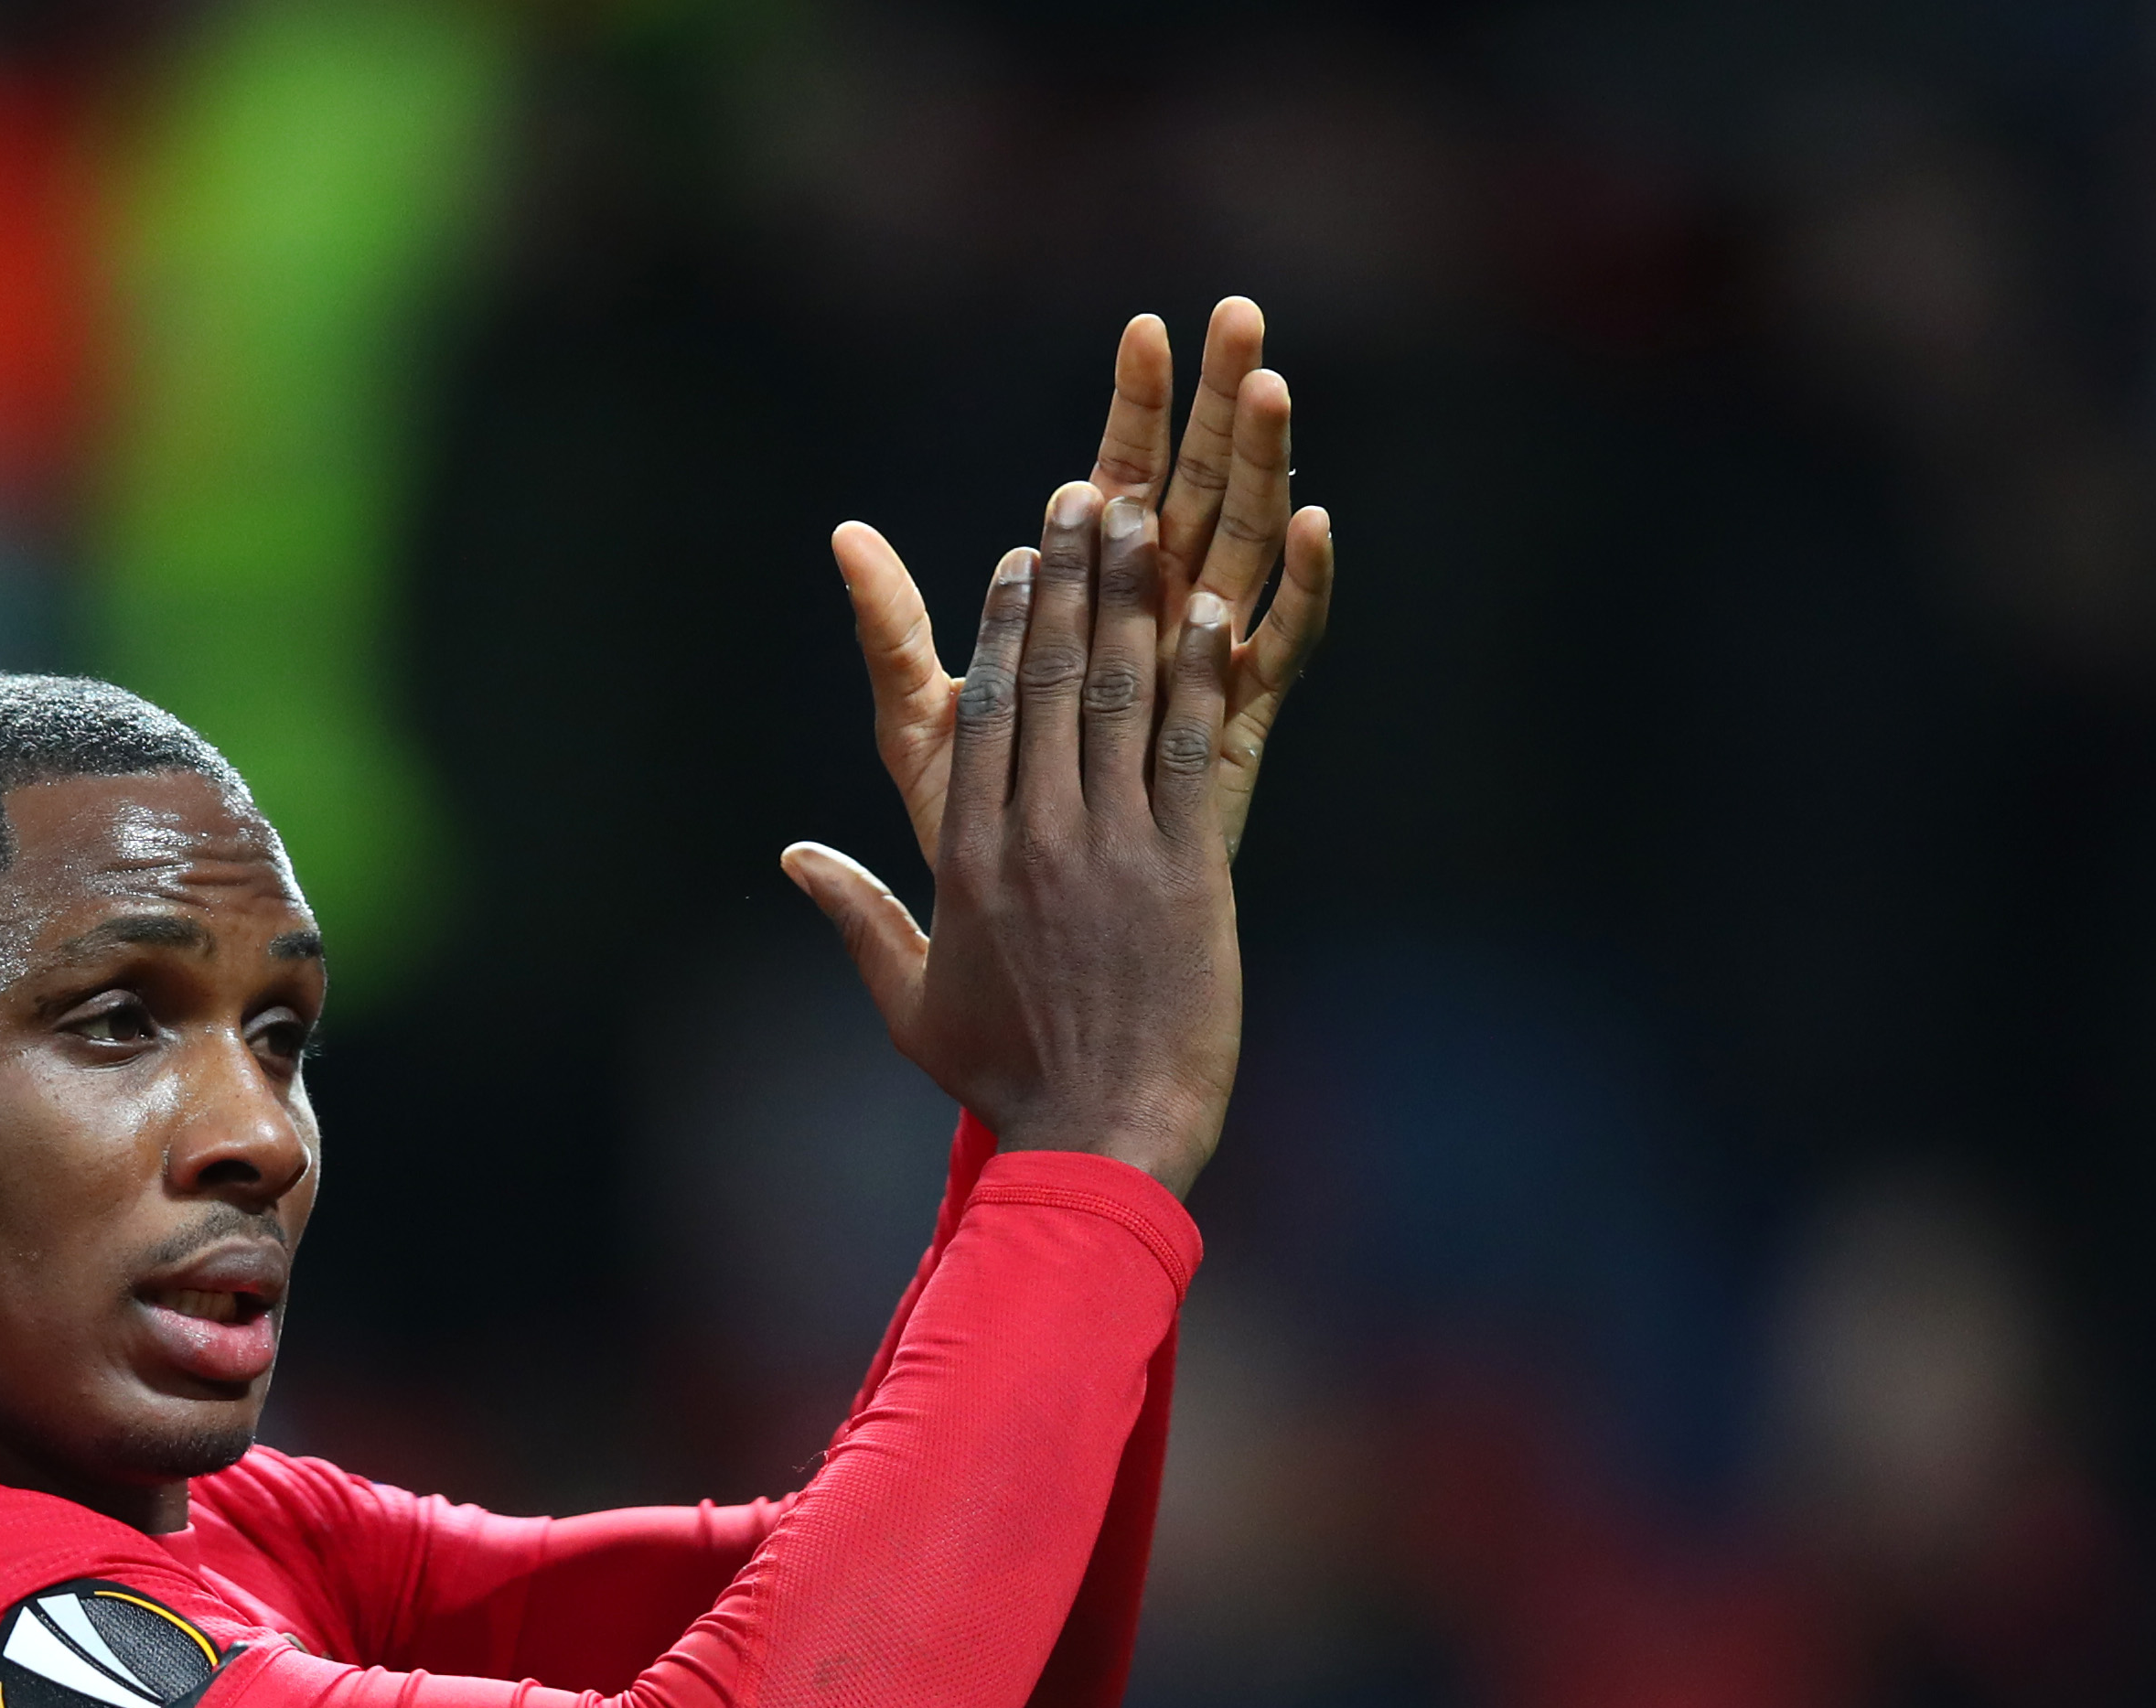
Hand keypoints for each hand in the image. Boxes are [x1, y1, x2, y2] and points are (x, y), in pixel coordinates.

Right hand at [784, 479, 1247, 1191]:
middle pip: (1043, 681)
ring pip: (1114, 697)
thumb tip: (793, 859)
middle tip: (1083, 498)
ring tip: (1142, 522)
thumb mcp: (912, 1005)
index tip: (1016, 560)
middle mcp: (1035, 838)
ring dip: (1127, 600)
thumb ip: (857, 918)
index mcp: (968, 862)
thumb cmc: (1007, 1082)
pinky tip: (1207, 610)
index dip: (999, 628)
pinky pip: (1187, 750)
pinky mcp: (1186, 869)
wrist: (1102, 1139)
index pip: (978, 715)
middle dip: (1066, 581)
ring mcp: (1113, 849)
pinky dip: (1195, 676)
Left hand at [830, 298, 1333, 869]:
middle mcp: (1154, 621)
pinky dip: (1304, 588)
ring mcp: (1205, 670)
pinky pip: (1284, 648)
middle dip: (1216, 402)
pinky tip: (1314, 523)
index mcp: (1085, 604)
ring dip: (1263, 466)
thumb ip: (892, 631)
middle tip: (1238, 313)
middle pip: (1196, 488)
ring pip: (1247, 546)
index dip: (1134, 403)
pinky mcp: (1239, 731)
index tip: (1148, 325)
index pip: (1115, 476)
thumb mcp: (920, 726)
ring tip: (1271, 387)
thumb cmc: (974, 834)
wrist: (1033, 946)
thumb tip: (841, 534)